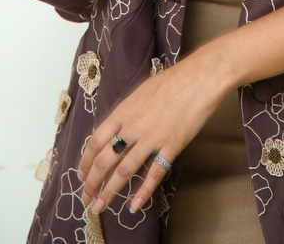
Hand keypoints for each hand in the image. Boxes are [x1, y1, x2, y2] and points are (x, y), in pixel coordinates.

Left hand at [78, 47, 229, 214]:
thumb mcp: (141, 92)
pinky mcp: (172, 145)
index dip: (86, 162)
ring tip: (101, 206)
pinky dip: (143, 192)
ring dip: (110, 191)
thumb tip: (115, 129)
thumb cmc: (173, 80)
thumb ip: (127, 112)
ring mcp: (152, 137)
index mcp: (124, 111)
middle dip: (93, 182)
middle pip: (105, 159)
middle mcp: (133, 126)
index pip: (96, 141)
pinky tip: (134, 205)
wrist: (200, 77)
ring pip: (124, 170)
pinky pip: (154, 172)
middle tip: (87, 198)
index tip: (82, 176)